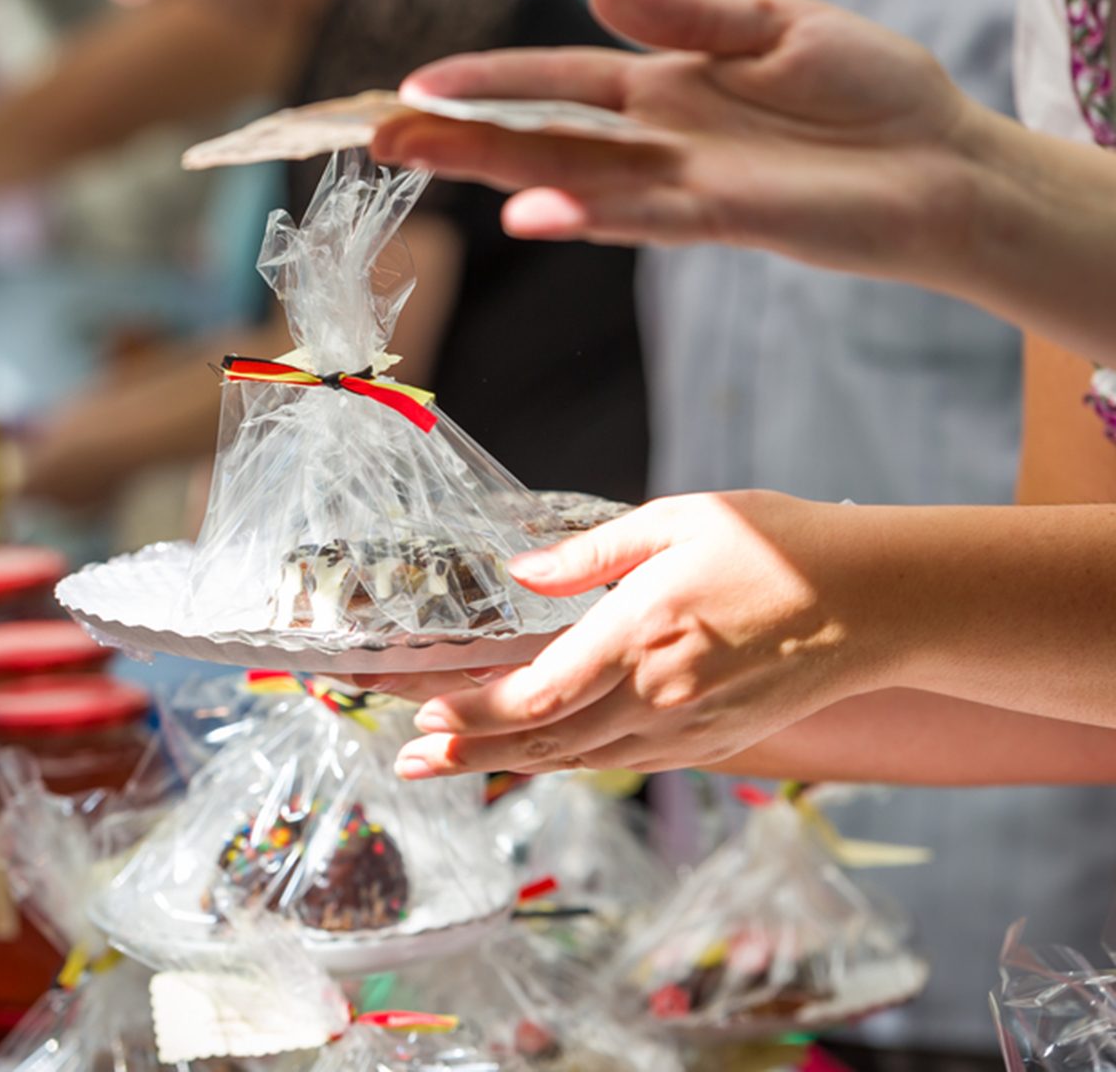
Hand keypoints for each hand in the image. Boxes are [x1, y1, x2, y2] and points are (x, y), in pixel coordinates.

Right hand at [372, 0, 982, 290]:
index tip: (411, 85)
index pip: (553, 82)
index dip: (484, 82)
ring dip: (494, 171)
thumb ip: (689, 14)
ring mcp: (684, 183)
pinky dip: (585, 213)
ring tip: (419, 160)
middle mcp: (658, 141)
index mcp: (665, 87)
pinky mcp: (725, 217)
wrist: (939, 160)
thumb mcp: (777, 28)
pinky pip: (641, 215)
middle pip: (540, 136)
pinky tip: (529, 210)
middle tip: (375, 135)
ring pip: (570, 177)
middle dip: (458, 135)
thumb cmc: (869, 92)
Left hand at [390, 492, 896, 779]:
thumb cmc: (781, 547)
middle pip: (545, 741)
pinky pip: (624, 762)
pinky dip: (570, 762)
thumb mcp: (680, 521)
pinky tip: (542, 756)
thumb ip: (593, 553)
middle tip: (411, 760)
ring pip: (580, 760)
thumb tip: (525, 572)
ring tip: (453, 767)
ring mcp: (688, 729)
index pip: (539, 695)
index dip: (476, 714)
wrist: (877, 602)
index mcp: (644, 634)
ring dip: (510, 766)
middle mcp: (659, 696)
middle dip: (469, 754)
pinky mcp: (714, 741)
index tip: (426, 715)